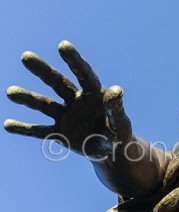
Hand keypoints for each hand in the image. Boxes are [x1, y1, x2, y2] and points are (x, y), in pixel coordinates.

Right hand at [4, 41, 131, 157]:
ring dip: (28, 98)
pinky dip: (25, 128)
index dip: (75, 60)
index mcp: (94, 95)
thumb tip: (116, 90)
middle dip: (43, 70)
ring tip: (11, 92)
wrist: (112, 153)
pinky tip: (8, 124)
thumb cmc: (120, 134)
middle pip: (58, 83)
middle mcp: (77, 101)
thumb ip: (117, 109)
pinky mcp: (60, 134)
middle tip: (26, 56)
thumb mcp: (121, 123)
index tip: (63, 45)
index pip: (84, 74)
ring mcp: (66, 116)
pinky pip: (40, 131)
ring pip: (45, 105)